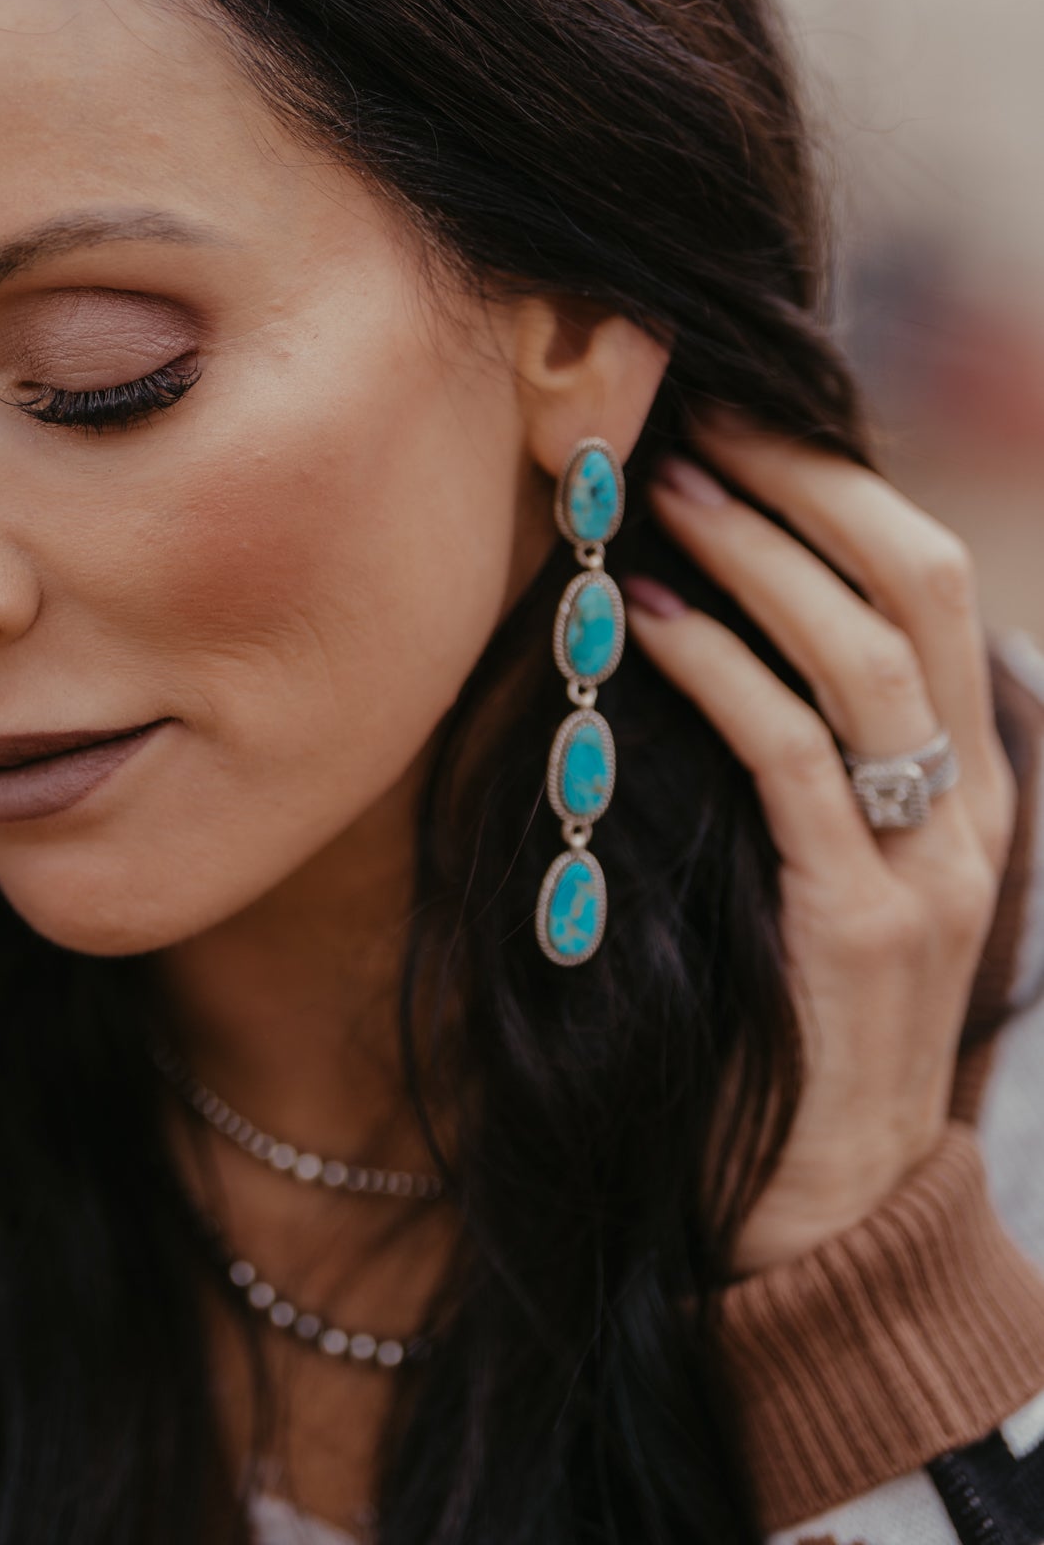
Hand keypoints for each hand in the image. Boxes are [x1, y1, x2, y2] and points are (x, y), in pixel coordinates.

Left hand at [623, 416, 1017, 1276]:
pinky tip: (648, 620)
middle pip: (916, 583)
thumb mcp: (836, 864)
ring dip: (754, 552)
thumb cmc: (804, 1015)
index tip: (743, 419)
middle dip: (807, 481)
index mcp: (973, 773)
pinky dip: (719, 672)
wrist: (830, 1204)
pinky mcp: (859, 924)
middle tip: (700, 416)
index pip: (932, 579)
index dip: (841, 483)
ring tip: (660, 489)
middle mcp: (972, 802)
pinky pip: (791, 760)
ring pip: (859, 655)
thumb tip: (725, 619)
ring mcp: (928, 863)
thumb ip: (813, 753)